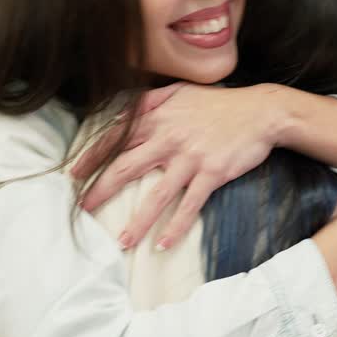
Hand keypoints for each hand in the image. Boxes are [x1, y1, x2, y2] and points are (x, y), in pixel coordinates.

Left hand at [72, 83, 286, 248]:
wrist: (261, 112)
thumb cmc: (221, 103)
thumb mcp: (181, 91)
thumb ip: (150, 100)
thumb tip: (122, 109)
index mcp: (158, 118)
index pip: (116, 138)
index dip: (92, 156)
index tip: (74, 173)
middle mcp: (169, 138)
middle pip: (125, 167)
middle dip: (100, 190)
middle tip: (82, 209)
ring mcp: (190, 158)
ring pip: (156, 195)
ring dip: (137, 221)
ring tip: (121, 242)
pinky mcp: (212, 174)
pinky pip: (189, 206)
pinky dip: (176, 227)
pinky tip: (163, 245)